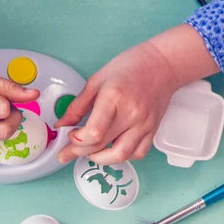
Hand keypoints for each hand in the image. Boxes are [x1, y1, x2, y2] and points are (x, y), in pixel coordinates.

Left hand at [58, 39, 186, 163]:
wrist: (162, 65)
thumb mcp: (97, 80)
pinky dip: (122, 156)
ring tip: (89, 153)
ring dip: (100, 159)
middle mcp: (131, 114)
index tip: (69, 136)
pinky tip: (112, 148)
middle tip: (68, 151)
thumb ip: (77, 106)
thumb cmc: (130, 67)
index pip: (94, 132)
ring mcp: (144, 124)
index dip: (77, 140)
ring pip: (120, 155)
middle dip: (79, 152)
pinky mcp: (153, 130)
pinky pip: (137, 153)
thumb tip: (62, 125)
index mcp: (114, 97)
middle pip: (102, 145)